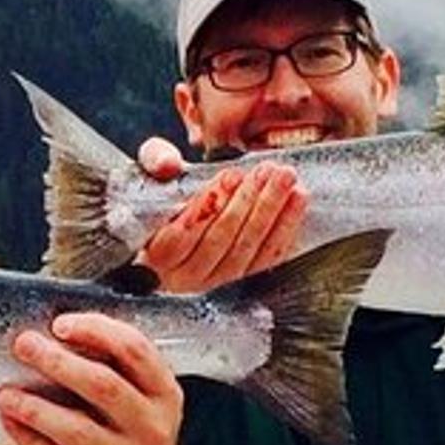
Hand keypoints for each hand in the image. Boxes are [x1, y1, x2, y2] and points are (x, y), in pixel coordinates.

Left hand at [0, 312, 183, 444]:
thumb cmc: (128, 422)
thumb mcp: (137, 391)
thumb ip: (108, 361)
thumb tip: (51, 331)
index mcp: (164, 391)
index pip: (135, 350)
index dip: (97, 331)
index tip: (60, 324)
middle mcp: (154, 427)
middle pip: (104, 387)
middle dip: (59, 363)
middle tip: (25, 346)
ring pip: (78, 431)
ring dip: (36, 409)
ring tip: (5, 393)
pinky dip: (31, 440)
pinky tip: (11, 421)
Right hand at [134, 138, 307, 292]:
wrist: (170, 222)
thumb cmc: (157, 198)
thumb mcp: (147, 172)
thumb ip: (153, 161)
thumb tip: (168, 164)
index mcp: (152, 255)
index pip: (178, 237)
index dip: (206, 207)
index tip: (229, 176)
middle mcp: (180, 278)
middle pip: (217, 243)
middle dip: (246, 203)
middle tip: (267, 171)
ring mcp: (212, 283)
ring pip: (244, 251)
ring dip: (268, 212)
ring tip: (284, 178)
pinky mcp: (239, 280)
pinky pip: (264, 259)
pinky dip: (284, 228)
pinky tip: (297, 200)